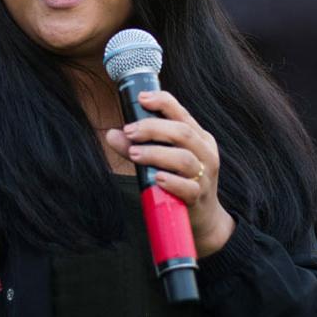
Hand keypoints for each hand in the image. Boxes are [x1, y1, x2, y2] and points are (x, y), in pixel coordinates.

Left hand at [104, 90, 235, 257]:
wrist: (203, 218)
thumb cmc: (180, 181)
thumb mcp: (163, 160)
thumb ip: (139, 145)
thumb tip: (112, 134)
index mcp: (198, 137)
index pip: (182, 113)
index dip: (163, 102)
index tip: (142, 98)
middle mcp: (205, 152)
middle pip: (182, 132)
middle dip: (153, 128)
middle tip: (129, 131)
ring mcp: (205, 176)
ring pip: (184, 159)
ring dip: (156, 154)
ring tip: (134, 153)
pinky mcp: (199, 198)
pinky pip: (188, 188)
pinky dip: (171, 182)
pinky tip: (157, 179)